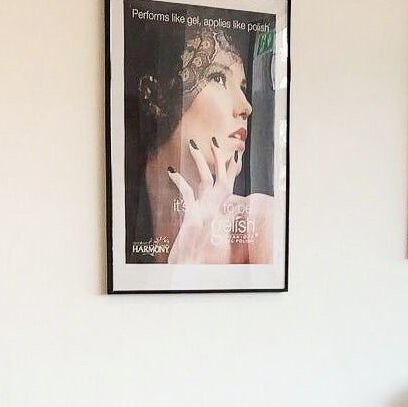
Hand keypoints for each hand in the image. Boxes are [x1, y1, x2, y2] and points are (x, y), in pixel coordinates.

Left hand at [166, 137, 243, 264]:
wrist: (190, 266)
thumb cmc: (195, 249)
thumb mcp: (205, 229)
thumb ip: (213, 216)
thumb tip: (220, 206)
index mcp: (217, 211)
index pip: (227, 185)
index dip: (231, 170)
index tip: (235, 155)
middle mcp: (214, 210)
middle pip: (221, 178)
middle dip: (220, 158)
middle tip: (215, 141)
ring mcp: (204, 212)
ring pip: (206, 180)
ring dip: (201, 162)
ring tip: (193, 145)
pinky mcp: (193, 216)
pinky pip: (186, 193)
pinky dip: (179, 181)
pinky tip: (171, 171)